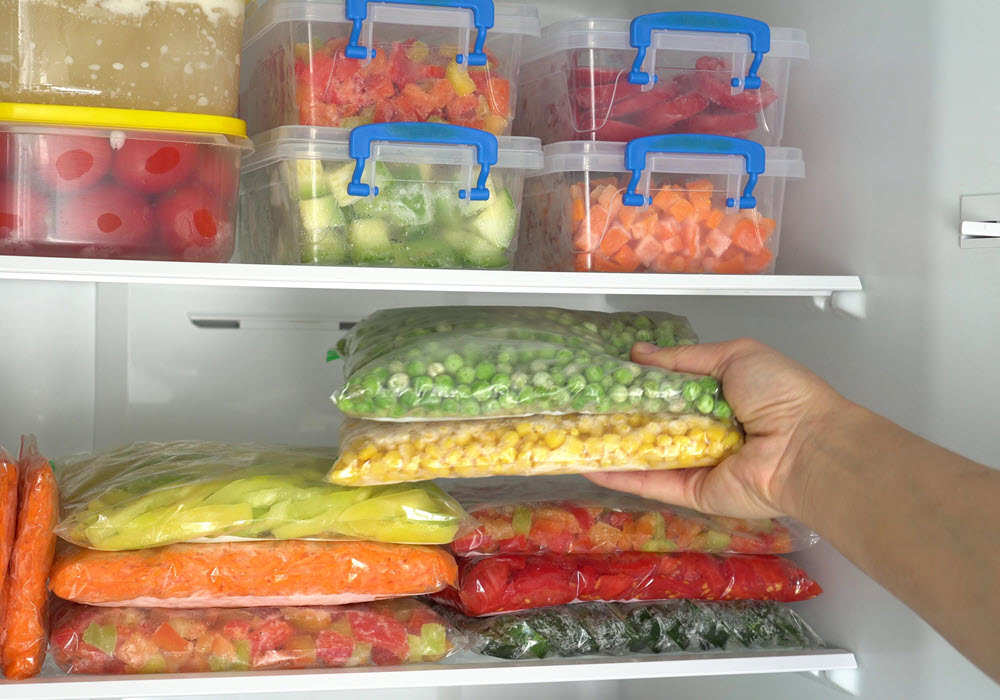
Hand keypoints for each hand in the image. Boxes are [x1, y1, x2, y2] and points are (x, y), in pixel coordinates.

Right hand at [585, 338, 846, 518]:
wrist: (807, 446)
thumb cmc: (780, 394)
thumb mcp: (733, 356)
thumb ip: (683, 358)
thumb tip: (638, 352)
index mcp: (720, 395)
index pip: (669, 389)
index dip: (638, 382)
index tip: (603, 376)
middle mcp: (707, 430)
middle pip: (653, 422)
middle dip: (617, 414)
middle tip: (576, 404)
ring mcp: (697, 463)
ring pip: (646, 454)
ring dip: (611, 444)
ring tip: (569, 433)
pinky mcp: (692, 493)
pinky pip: (652, 483)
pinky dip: (620, 475)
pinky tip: (587, 463)